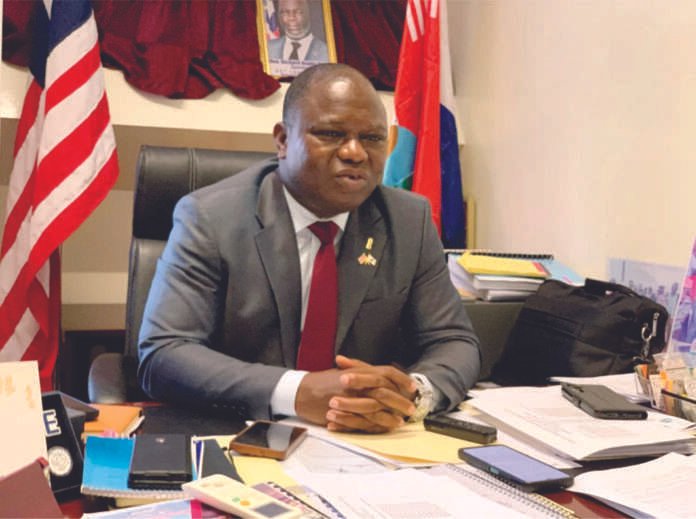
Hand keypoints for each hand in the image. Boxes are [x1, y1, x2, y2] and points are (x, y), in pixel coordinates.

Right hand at [294, 356, 417, 432]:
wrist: (302, 391)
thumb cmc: (322, 381)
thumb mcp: (343, 372)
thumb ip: (362, 373)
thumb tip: (379, 376)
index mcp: (359, 372)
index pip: (387, 372)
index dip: (401, 379)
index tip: (412, 387)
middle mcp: (357, 384)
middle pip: (385, 392)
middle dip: (400, 401)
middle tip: (411, 408)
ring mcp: (351, 399)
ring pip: (377, 409)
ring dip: (391, 416)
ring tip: (400, 421)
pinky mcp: (345, 414)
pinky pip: (365, 421)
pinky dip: (377, 425)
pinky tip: (386, 427)